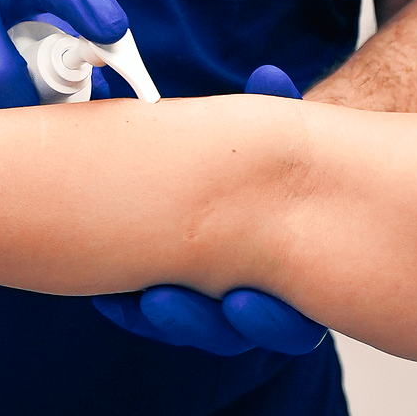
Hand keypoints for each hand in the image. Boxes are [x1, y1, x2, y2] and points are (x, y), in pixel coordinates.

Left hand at [95, 68, 327, 358]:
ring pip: (196, 329)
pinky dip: (133, 308)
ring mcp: (220, 303)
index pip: (295, 326)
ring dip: (168, 319)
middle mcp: (265, 300)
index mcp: (306, 277)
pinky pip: (155, 316)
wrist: (270, 172)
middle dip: (205, 323)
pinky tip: (110, 296)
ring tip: (145, 299)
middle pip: (235, 336)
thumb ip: (281, 110)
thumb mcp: (290, 131)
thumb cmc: (284, 157)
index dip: (274, 320)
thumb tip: (267, 79)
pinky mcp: (178, 294)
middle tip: (169, 303)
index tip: (243, 299)